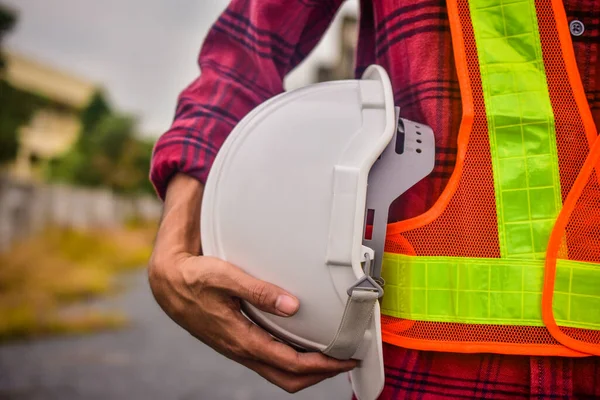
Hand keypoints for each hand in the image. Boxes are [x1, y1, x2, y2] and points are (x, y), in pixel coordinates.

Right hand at [148, 174, 357, 392]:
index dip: (323, 365)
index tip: (346, 359)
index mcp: (242, 339)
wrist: (168, 283)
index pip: (292, 363)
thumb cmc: (195, 278)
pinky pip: (268, 362)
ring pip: (277, 373)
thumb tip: (293, 306)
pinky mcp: (236, 342)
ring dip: (305, 370)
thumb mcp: (226, 278)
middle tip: (344, 362)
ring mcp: (238, 348)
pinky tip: (298, 346)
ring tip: (328, 356)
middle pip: (287, 379)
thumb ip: (259, 292)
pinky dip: (290, 361)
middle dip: (320, 375)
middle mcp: (241, 350)